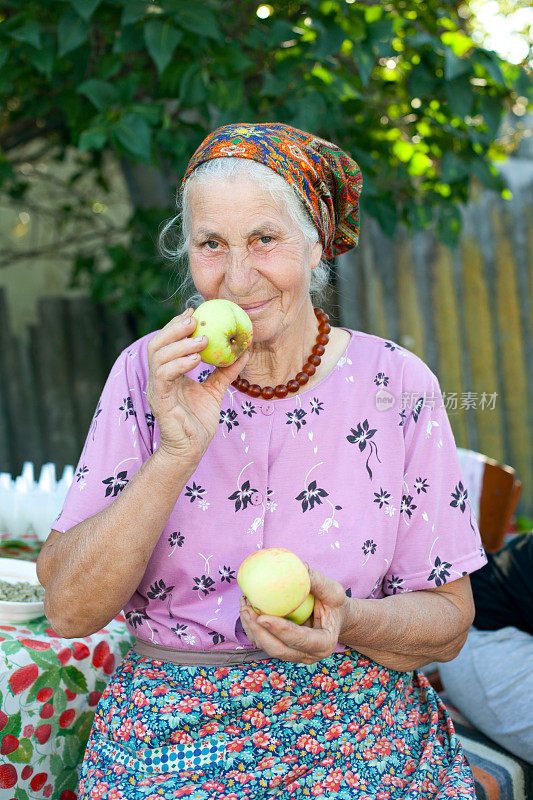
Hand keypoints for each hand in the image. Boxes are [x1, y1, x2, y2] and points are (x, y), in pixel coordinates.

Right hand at [146, 307, 250, 462]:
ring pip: (159, 356)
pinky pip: (165, 376)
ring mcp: (157, 388)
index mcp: (168, 373)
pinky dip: (179, 363)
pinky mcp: (160, 400)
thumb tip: (244, 352)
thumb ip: (225, 371)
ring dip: (180, 344)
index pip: (167, 342)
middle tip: (195, 319)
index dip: (177, 325)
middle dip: (174, 327)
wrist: (191, 449)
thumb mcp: (215, 391)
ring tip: (202, 339)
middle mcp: (159, 377)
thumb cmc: (199, 422)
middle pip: (158, 343)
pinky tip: (196, 360)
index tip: (194, 311)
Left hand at [239, 567, 352, 663]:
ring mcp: (293, 655)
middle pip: (278, 649)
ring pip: (267, 647)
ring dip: (251, 629)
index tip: (263, 617)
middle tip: (247, 608)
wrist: (334, 617)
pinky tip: (248, 609)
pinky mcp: (282, 649)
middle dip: (258, 631)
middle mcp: (307, 655)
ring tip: (244, 605)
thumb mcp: (334, 592)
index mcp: (324, 644)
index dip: (280, 630)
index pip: (300, 640)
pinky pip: (263, 642)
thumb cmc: (335, 605)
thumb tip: (301, 567)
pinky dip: (252, 628)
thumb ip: (319, 582)